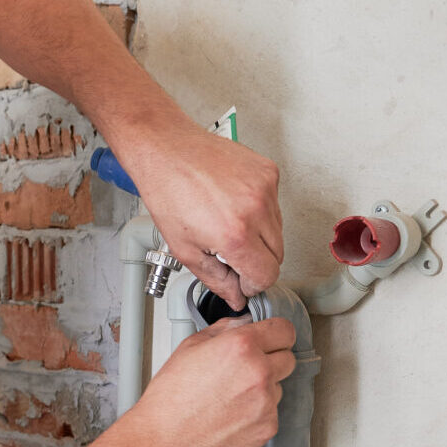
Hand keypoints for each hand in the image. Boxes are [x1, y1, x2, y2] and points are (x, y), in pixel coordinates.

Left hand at [123, 123, 283, 308]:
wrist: (167, 150)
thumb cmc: (168, 192)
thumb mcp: (185, 249)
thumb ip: (216, 280)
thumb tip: (236, 297)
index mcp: (235, 234)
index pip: (267, 275)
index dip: (252, 284)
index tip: (241, 280)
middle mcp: (256, 210)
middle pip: (277, 256)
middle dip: (256, 261)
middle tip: (230, 253)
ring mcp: (265, 188)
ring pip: (278, 231)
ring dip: (259, 236)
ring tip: (228, 223)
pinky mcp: (268, 171)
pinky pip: (275, 204)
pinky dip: (259, 210)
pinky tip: (234, 203)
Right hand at [128, 316, 297, 446]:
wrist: (164, 440)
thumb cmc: (170, 398)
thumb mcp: (190, 348)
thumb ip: (224, 329)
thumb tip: (243, 323)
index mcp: (241, 346)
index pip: (284, 330)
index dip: (277, 334)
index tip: (273, 340)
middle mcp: (259, 372)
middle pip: (288, 358)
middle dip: (271, 360)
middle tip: (245, 370)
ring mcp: (266, 402)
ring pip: (278, 387)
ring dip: (263, 388)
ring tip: (230, 397)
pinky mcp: (267, 427)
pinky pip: (271, 412)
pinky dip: (257, 413)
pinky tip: (231, 414)